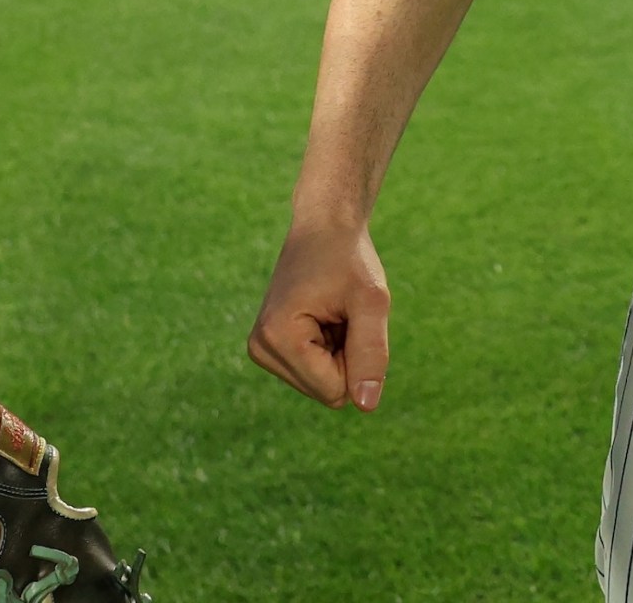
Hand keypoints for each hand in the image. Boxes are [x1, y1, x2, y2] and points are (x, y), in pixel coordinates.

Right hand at [248, 219, 390, 410]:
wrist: (324, 226)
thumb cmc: (349, 259)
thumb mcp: (372, 301)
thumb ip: (371, 353)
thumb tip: (366, 406)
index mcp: (277, 337)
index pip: (335, 391)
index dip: (357, 358)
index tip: (347, 314)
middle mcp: (260, 348)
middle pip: (327, 392)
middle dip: (346, 357)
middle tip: (341, 312)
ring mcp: (262, 349)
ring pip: (323, 386)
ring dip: (339, 352)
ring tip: (332, 312)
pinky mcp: (270, 347)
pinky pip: (316, 373)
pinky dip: (330, 348)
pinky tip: (323, 315)